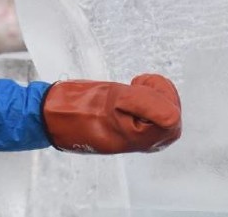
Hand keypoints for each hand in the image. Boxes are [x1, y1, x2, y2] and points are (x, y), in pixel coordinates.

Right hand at [42, 74, 181, 153]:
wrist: (54, 116)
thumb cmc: (78, 109)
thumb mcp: (113, 98)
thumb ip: (145, 104)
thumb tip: (173, 114)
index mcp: (141, 139)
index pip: (172, 117)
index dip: (159, 96)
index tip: (139, 86)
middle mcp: (144, 142)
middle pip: (173, 114)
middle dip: (160, 93)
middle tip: (137, 84)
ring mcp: (140, 136)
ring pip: (166, 112)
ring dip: (154, 93)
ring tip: (133, 88)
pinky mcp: (134, 128)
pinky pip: (156, 113)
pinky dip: (148, 97)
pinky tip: (132, 94)